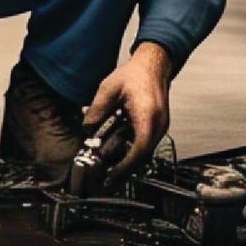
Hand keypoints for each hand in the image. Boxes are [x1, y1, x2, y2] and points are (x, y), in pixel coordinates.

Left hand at [82, 41, 173, 179]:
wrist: (154, 64)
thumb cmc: (135, 74)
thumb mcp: (109, 88)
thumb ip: (97, 109)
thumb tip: (86, 128)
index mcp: (147, 116)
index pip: (139, 149)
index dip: (126, 166)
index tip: (112, 176)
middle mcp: (157, 125)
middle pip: (143, 156)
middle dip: (125, 171)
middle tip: (108, 182)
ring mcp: (159, 126)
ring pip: (144, 152)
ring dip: (128, 162)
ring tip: (110, 172)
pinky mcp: (157, 126)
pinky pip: (145, 144)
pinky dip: (132, 151)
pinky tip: (118, 153)